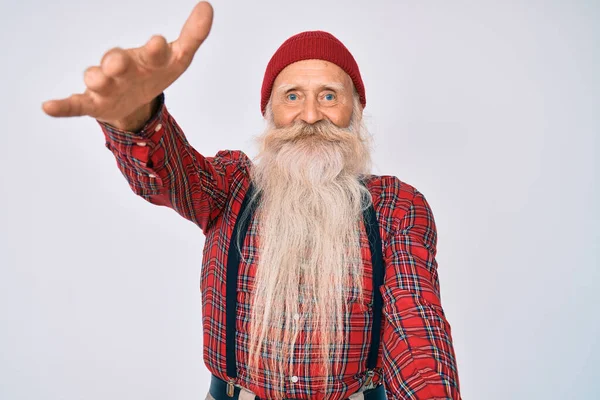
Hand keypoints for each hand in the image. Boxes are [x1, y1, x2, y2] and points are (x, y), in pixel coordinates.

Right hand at [41, 1, 212, 128]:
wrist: (136, 101)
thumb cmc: (154, 73)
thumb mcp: (177, 60)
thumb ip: (192, 36)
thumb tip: (207, 6)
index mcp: (145, 58)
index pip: (153, 53)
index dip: (156, 50)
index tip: (159, 43)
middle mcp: (122, 67)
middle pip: (116, 61)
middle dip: (117, 61)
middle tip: (119, 62)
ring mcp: (106, 85)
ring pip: (96, 79)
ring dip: (96, 79)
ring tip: (96, 80)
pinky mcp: (93, 104)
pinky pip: (74, 104)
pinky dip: (62, 106)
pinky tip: (48, 107)